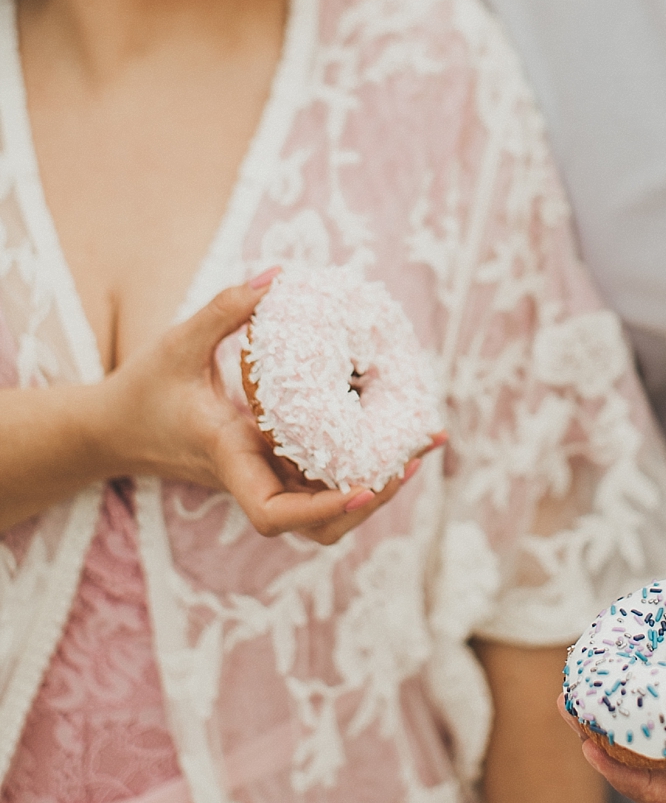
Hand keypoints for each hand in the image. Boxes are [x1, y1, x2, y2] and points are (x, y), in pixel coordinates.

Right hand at [93, 270, 437, 544]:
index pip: (273, 512)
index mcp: (229, 459)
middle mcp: (252, 478)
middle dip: (369, 502)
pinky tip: (395, 437)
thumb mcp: (177, 344)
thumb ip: (224, 310)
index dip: (321, 509)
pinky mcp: (271, 470)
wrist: (112, 431)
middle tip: (413, 458)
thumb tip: (277, 275)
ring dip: (373, 491)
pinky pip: (320, 484)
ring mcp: (264, 478)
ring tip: (417, 449)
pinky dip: (360, 469)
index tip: (363, 488)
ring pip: (324, 515)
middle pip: (316, 527)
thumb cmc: (141, 390)